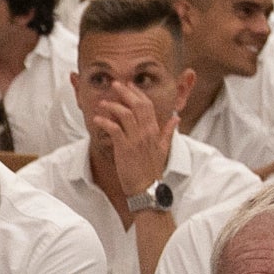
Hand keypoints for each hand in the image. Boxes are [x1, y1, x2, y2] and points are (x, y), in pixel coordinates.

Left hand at [83, 85, 173, 210]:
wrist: (146, 188)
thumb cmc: (151, 169)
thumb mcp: (164, 148)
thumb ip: (168, 131)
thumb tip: (176, 118)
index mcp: (155, 131)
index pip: (147, 105)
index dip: (137, 93)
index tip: (128, 85)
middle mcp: (147, 132)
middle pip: (137, 105)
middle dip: (125, 92)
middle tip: (115, 85)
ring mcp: (136, 140)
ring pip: (125, 114)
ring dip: (112, 106)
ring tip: (102, 103)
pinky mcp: (125, 148)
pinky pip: (114, 129)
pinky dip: (105, 122)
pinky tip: (97, 119)